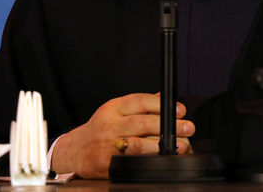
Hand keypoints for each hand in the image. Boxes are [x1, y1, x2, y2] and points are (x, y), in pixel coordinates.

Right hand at [50, 93, 194, 177]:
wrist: (74, 150)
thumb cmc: (101, 128)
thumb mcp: (116, 111)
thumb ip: (140, 105)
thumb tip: (165, 98)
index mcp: (113, 107)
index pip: (139, 101)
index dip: (162, 105)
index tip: (181, 110)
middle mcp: (109, 124)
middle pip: (142, 123)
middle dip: (168, 125)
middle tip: (189, 127)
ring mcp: (106, 145)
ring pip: (138, 144)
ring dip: (162, 145)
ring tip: (180, 146)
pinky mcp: (105, 163)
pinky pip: (131, 162)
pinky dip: (148, 161)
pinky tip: (161, 160)